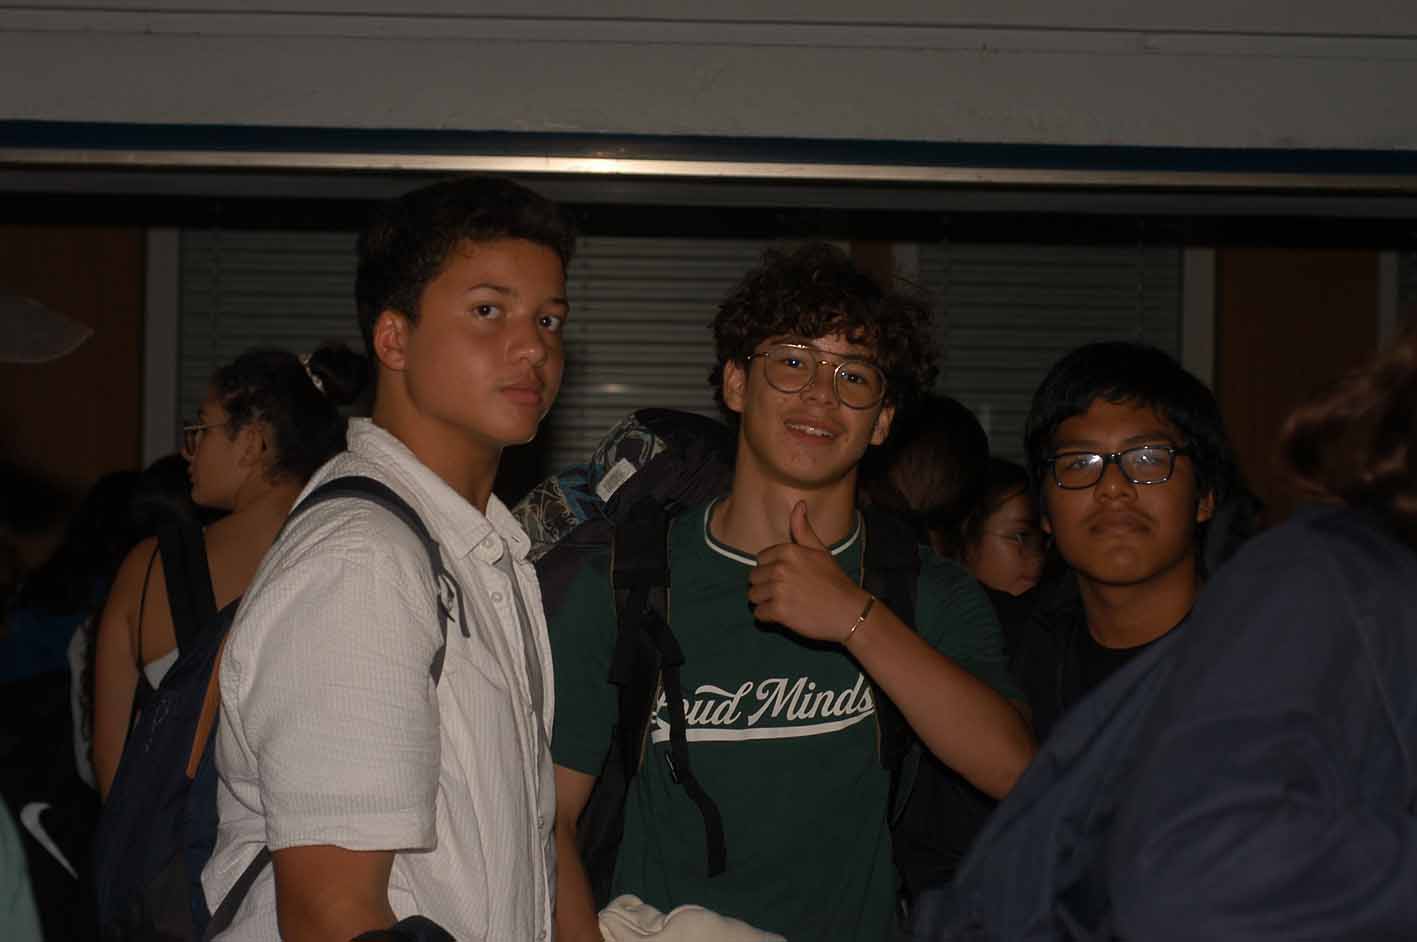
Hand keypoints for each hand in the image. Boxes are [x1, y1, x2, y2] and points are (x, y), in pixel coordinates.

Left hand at [749, 501, 870, 643]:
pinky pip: (758, 613)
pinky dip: (768, 616)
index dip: (771, 570)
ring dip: (765, 602)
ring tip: (784, 603)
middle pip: (753, 578)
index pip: (760, 560)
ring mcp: (778, 590)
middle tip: (786, 593)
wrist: (848, 611)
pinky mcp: (779, 611)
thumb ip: (803, 529)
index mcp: (788, 551)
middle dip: (765, 586)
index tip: (788, 578)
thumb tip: (799, 503)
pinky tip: (784, 615)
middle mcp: (780, 568)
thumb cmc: (834, 581)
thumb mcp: (820, 550)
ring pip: (753, 596)